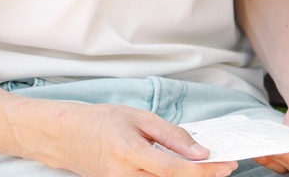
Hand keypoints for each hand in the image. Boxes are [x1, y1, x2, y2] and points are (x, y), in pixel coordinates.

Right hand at [30, 101, 236, 176]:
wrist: (63, 136)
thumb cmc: (100, 120)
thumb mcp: (139, 117)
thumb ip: (172, 135)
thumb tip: (200, 152)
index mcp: (129, 153)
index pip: (173, 170)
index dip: (202, 171)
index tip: (225, 165)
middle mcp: (122, 176)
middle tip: (224, 168)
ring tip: (208, 169)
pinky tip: (183, 170)